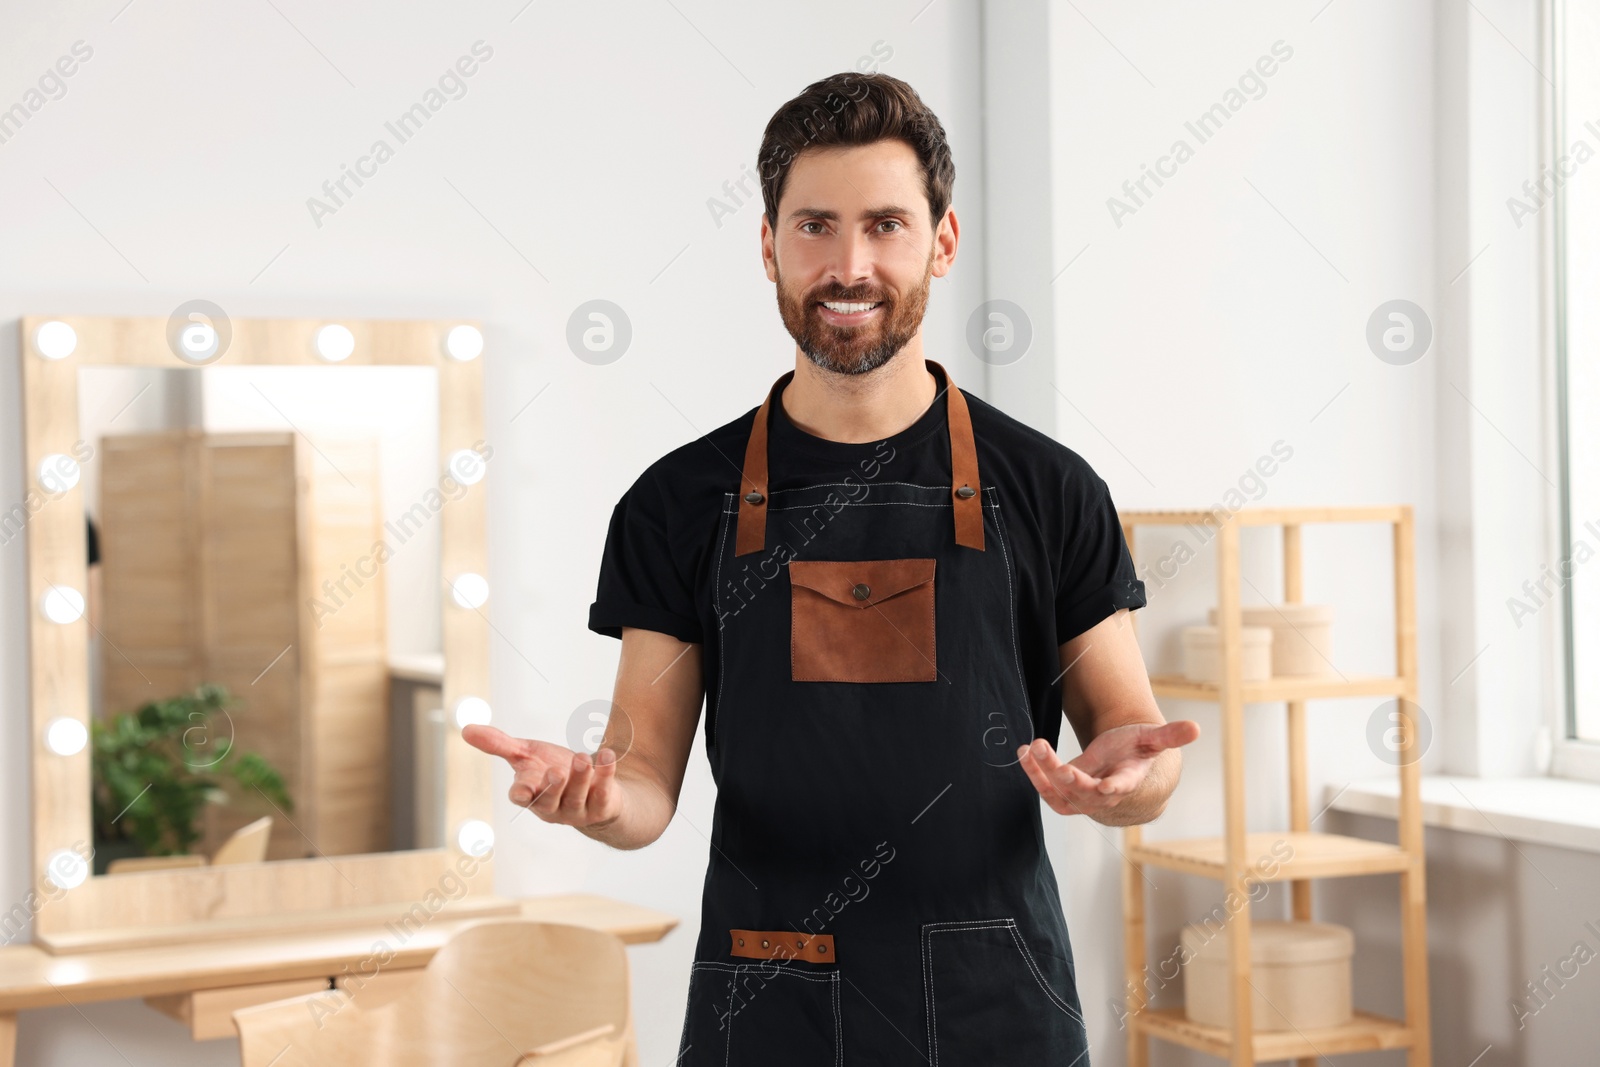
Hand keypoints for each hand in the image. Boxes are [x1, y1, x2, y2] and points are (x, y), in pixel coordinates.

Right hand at [461, 724, 622, 829]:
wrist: (592, 789)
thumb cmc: (552, 770)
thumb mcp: (526, 755)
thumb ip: (499, 744)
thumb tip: (465, 729)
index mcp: (531, 793)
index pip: (522, 796)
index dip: (521, 793)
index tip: (520, 790)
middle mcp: (553, 805)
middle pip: (549, 800)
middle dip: (552, 787)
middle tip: (556, 770)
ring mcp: (578, 809)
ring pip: (577, 796)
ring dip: (580, 777)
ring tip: (583, 757)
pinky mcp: (602, 806)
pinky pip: (604, 791)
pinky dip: (606, 773)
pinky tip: (608, 754)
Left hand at [1016, 720, 1199, 818]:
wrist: (1126, 780)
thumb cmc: (1139, 756)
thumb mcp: (1153, 741)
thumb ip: (1170, 735)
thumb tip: (1196, 727)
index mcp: (1128, 781)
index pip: (1122, 788)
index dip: (1114, 788)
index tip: (1105, 786)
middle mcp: (1105, 795)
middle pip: (1083, 791)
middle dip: (1064, 774)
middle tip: (1046, 751)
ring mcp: (1083, 798)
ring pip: (1061, 794)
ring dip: (1043, 773)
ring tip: (1031, 747)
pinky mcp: (1067, 796)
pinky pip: (1048, 791)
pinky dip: (1034, 775)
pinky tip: (1024, 753)